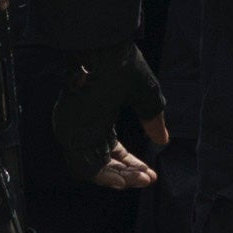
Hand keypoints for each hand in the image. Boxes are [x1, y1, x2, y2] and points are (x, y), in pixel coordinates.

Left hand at [46, 42, 171, 185]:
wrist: (103, 51)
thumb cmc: (122, 66)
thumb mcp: (145, 97)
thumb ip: (152, 120)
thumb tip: (163, 139)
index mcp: (99, 118)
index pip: (113, 151)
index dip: (132, 165)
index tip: (150, 174)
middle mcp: (86, 127)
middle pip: (105, 162)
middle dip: (128, 174)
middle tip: (148, 179)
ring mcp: (75, 131)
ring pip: (94, 168)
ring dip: (118, 178)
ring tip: (140, 180)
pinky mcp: (69, 133)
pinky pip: (83, 165)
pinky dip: (102, 177)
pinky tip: (122, 181)